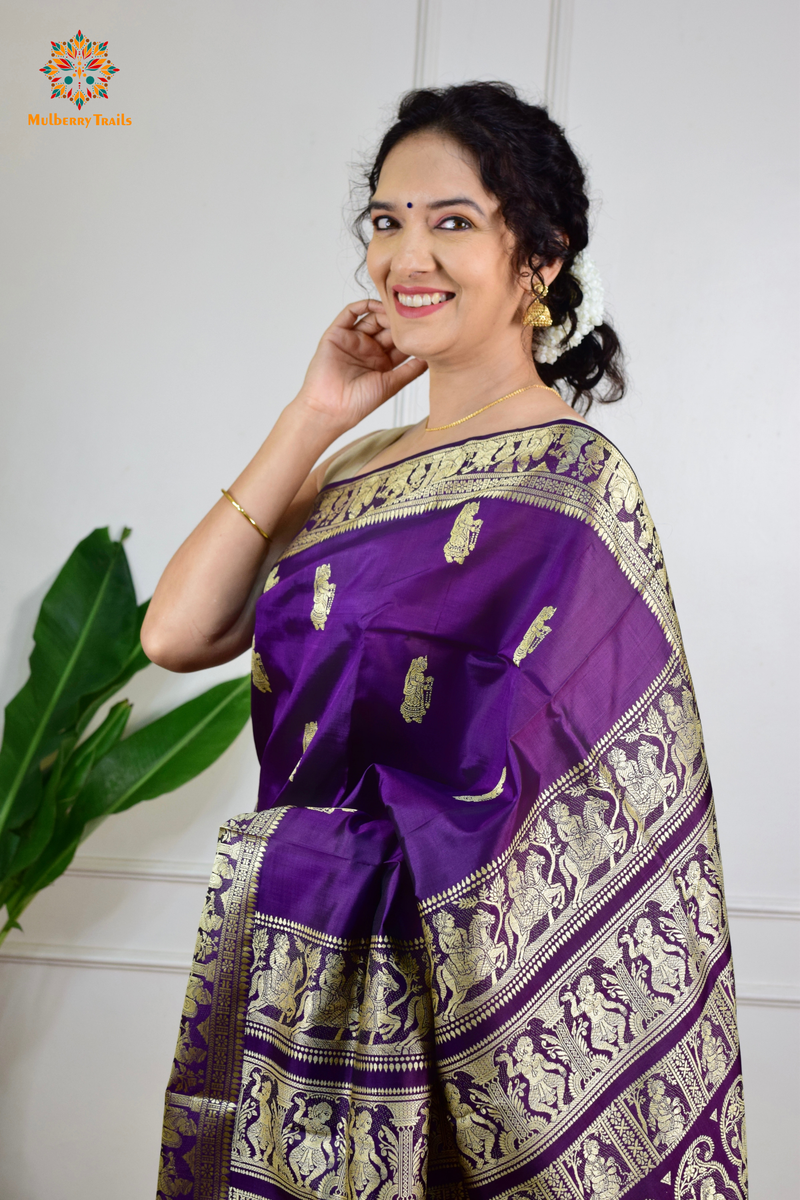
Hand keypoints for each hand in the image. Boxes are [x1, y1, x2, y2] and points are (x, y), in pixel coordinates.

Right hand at [296, 299, 427, 430]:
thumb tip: (433, 357)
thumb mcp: (392, 384)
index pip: (400, 342)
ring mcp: (353, 340)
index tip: (425, 326)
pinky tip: (377, 305)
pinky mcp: (337, 334)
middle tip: (410, 316)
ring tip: (396, 311)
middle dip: (399, 321)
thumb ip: (412, 369)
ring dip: (384, 312)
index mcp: (382, 362)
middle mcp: (368, 349)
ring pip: (372, 317)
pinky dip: (363, 305)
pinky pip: (350, 313)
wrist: (331, 409)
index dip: (411, 334)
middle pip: (387, 327)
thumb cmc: (358, 403)